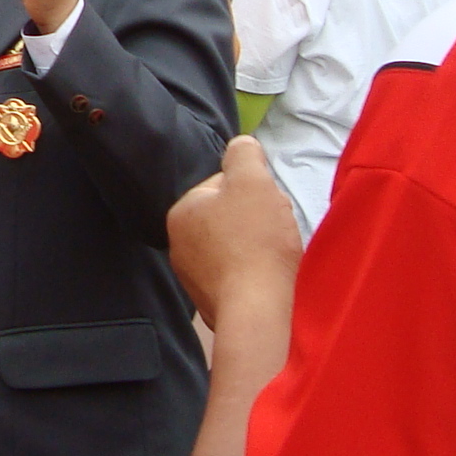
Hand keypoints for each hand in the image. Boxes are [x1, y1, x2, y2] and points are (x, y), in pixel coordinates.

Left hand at [167, 138, 303, 330]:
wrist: (258, 310)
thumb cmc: (255, 241)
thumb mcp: (252, 181)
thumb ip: (244, 154)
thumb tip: (241, 144)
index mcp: (182, 212)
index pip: (221, 185)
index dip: (253, 189)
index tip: (268, 205)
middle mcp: (180, 245)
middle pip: (229, 217)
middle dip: (256, 219)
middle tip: (275, 231)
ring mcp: (194, 277)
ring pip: (236, 246)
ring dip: (258, 246)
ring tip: (275, 255)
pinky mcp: (213, 302)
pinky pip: (240, 275)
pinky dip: (256, 273)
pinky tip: (269, 277)